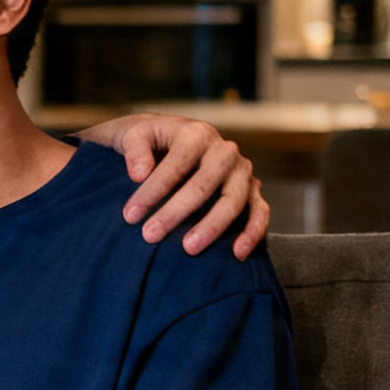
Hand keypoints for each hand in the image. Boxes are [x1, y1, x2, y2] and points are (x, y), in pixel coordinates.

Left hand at [85, 115, 269, 258]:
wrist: (169, 140)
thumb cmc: (148, 142)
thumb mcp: (132, 135)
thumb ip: (134, 149)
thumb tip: (139, 174)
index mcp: (196, 134)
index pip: (175, 166)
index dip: (152, 192)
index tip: (130, 216)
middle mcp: (224, 150)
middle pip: (203, 185)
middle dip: (175, 213)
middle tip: (150, 236)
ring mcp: (241, 170)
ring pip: (233, 201)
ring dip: (212, 227)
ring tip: (189, 249)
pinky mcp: (252, 189)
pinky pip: (260, 211)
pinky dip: (253, 233)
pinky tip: (237, 255)